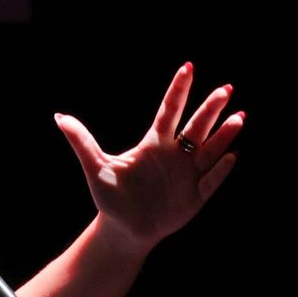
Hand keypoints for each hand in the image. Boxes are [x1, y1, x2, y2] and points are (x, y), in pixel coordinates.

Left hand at [54, 62, 243, 255]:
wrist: (122, 229)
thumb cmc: (111, 196)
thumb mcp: (95, 167)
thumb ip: (82, 141)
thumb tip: (59, 117)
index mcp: (154, 144)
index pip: (168, 111)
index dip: (178, 91)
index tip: (187, 67)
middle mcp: (175, 155)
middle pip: (196, 127)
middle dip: (210, 109)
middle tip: (225, 88)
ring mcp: (188, 175)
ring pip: (209, 150)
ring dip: (223, 136)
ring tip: (238, 117)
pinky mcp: (195, 196)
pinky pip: (210, 181)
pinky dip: (219, 170)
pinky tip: (229, 156)